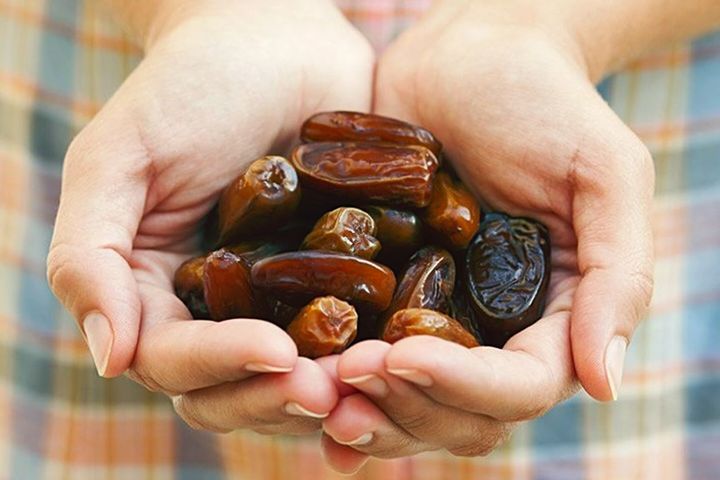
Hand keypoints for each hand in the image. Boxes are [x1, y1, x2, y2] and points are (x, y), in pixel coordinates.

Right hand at [46, 0, 373, 434]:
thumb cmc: (191, 86)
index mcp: (156, 292)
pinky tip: (406, 361)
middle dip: (278, 396)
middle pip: (237, 387)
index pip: (174, 359)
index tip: (275, 353)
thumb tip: (109, 358)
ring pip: (299, 376)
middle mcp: (218, 310)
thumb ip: (90, 254)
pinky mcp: (339, 282)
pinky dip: (375, 357)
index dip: (220, 367)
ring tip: (371, 378)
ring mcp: (283, 300)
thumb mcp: (120, 158)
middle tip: (328, 390)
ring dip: (332, 390)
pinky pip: (355, 335)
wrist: (277, 39)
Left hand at [321, 0, 653, 469]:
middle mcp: (494, 334)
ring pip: (407, 404)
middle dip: (404, 406)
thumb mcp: (602, 176)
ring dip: (363, 410)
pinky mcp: (383, 299)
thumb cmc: (544, 104)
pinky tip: (296, 390)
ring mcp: (436, 321)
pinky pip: (363, 359)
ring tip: (313, 388)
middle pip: (458, 414)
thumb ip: (615, 275)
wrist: (467, 59)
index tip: (403, 355)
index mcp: (552, 318)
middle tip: (346, 375)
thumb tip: (605, 385)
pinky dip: (333, 389)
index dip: (464, 387)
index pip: (521, 387)